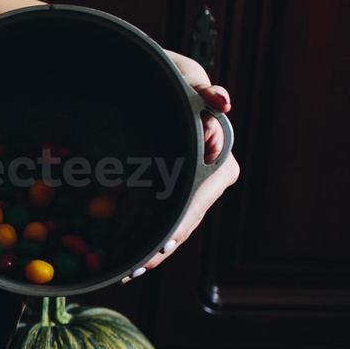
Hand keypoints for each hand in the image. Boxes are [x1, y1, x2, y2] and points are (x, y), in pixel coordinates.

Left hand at [129, 51, 239, 277]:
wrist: (141, 80)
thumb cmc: (166, 78)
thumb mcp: (183, 77)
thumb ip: (201, 88)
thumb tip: (223, 102)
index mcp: (218, 159)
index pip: (201, 200)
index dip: (181, 224)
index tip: (163, 245)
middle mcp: (206, 180)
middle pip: (186, 221)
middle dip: (164, 245)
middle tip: (140, 266)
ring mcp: (185, 189)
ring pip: (173, 227)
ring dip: (153, 251)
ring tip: (131, 270)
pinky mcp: (165, 193)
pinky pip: (159, 222)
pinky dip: (144, 241)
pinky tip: (126, 260)